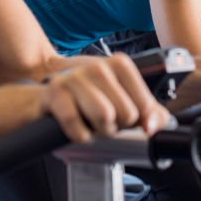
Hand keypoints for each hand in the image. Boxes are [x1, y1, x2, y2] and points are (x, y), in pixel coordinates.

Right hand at [40, 53, 170, 142]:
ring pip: (105, 117)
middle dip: (114, 126)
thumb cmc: (87, 96)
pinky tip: (76, 127)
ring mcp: (76, 77)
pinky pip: (78, 126)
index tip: (120, 114)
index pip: (145, 107)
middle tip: (100, 119)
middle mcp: (99, 66)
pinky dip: (79, 135)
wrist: (46, 89)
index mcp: (120, 65)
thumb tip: (154, 126)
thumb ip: (148, 112)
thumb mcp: (122, 98)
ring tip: (88, 121)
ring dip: (97, 131)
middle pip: (127, 114)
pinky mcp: (56, 91)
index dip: (134, 120)